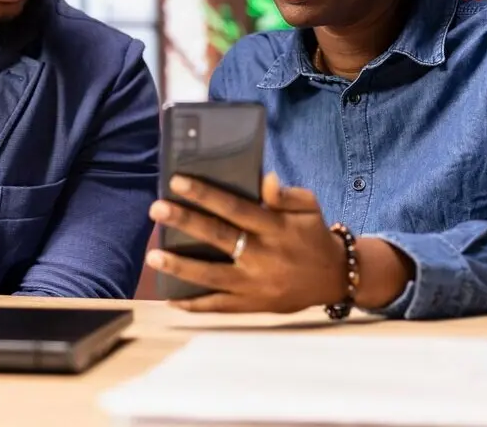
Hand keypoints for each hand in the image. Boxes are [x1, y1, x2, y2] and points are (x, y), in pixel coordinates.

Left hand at [146, 172, 346, 312]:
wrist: (333, 278)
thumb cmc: (313, 234)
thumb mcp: (309, 207)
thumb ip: (286, 194)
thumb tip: (265, 180)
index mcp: (275, 228)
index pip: (235, 207)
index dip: (206, 194)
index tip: (177, 182)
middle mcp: (263, 256)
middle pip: (219, 238)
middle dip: (185, 223)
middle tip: (156, 210)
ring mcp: (256, 285)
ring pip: (213, 277)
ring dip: (181, 267)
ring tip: (152, 257)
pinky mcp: (253, 305)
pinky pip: (220, 307)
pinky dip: (195, 305)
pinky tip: (171, 297)